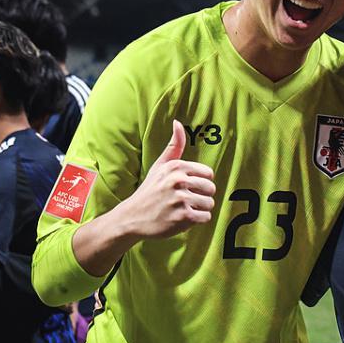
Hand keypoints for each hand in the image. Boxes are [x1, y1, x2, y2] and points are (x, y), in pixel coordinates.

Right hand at [120, 120, 215, 239]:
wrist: (132, 217)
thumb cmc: (150, 190)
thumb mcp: (160, 165)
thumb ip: (174, 145)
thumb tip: (177, 122)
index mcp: (177, 167)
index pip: (208, 174)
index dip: (200, 183)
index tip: (186, 188)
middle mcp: (178, 180)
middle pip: (211, 189)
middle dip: (201, 197)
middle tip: (184, 201)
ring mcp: (180, 199)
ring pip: (209, 204)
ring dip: (198, 209)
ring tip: (181, 209)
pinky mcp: (182, 216)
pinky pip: (205, 217)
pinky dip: (196, 220)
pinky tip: (181, 218)